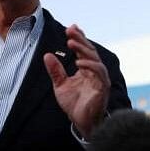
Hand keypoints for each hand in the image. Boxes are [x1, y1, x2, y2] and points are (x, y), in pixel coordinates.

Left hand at [44, 24, 110, 138]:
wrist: (81, 122)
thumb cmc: (74, 104)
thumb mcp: (60, 85)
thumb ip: (56, 71)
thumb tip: (47, 55)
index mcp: (86, 69)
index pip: (83, 50)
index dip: (78, 38)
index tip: (70, 28)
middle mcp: (95, 71)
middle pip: (90, 51)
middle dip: (80, 39)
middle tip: (70, 31)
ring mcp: (100, 79)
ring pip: (95, 59)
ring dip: (83, 49)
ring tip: (71, 43)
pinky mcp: (102, 87)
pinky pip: (99, 73)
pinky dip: (90, 65)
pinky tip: (79, 62)